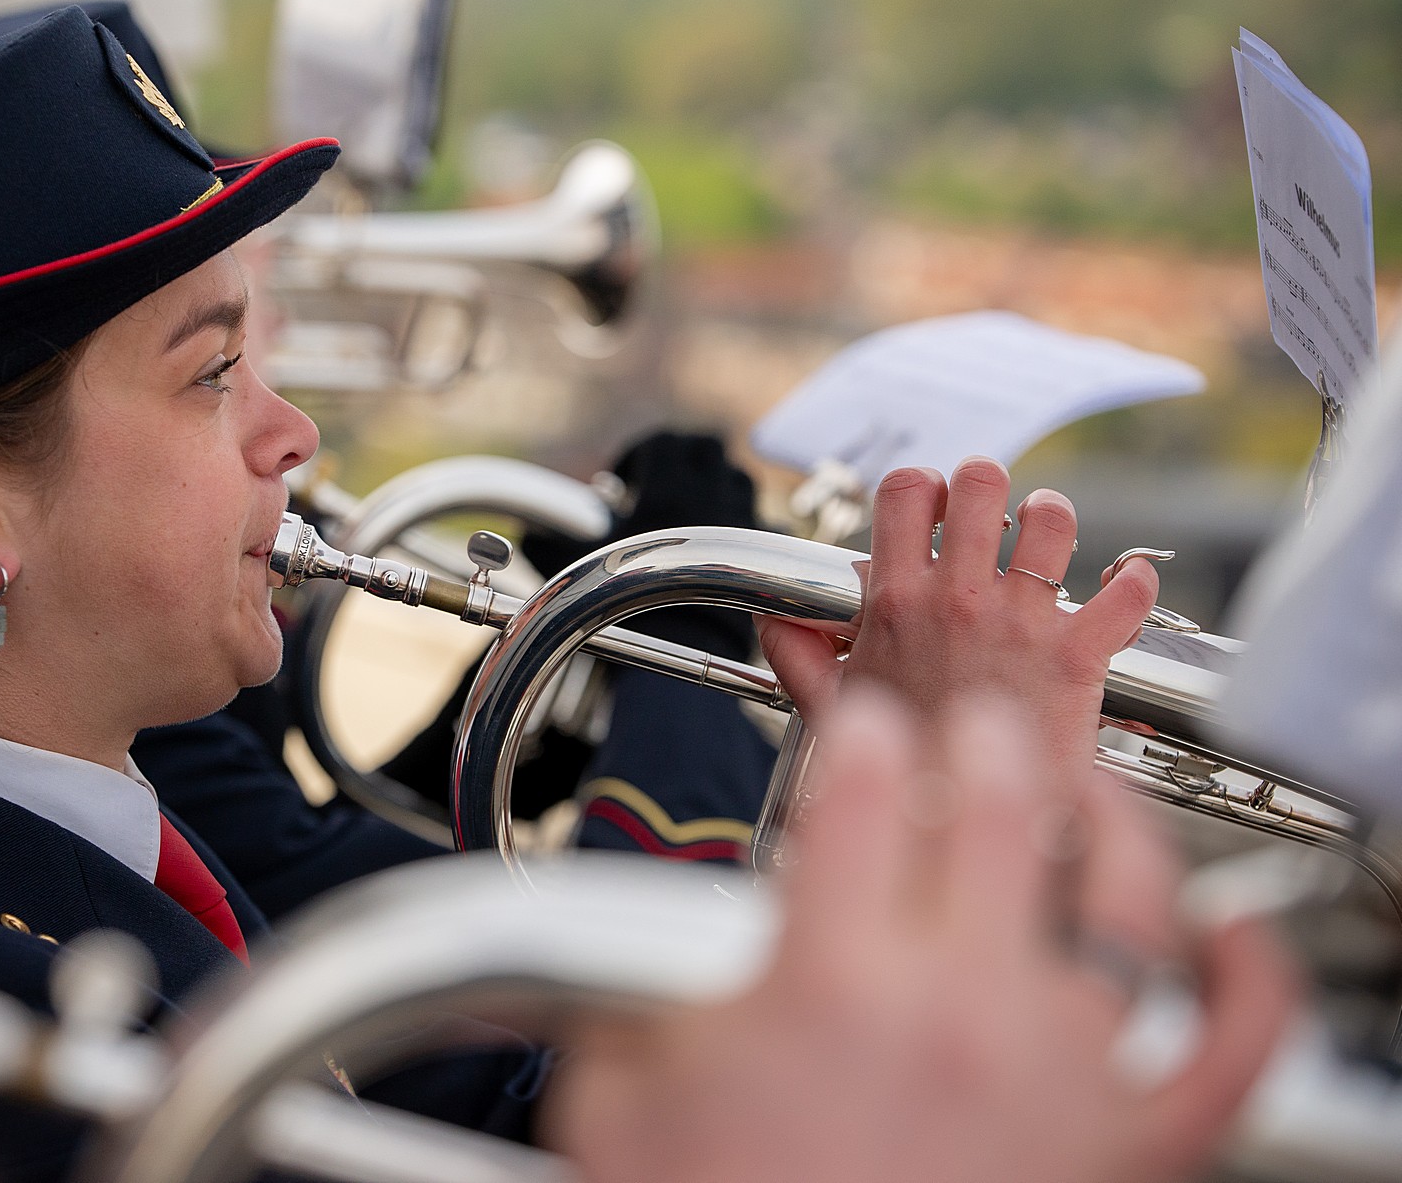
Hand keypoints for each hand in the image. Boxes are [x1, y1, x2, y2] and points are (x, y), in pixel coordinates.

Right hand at [544, 692, 1297, 1182]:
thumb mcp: (617, 1090)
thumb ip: (619, 988)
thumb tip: (621, 937)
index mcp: (832, 979)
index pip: (863, 787)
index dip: (862, 732)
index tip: (865, 725)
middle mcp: (960, 1008)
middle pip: (999, 808)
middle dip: (982, 743)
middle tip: (972, 731)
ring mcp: (1060, 1073)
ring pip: (1129, 901)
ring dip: (1109, 824)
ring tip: (1085, 792)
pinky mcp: (1129, 1147)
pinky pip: (1229, 1048)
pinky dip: (1248, 982)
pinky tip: (1228, 937)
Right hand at [759, 457, 1158, 790]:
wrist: (961, 827)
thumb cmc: (902, 767)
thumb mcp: (835, 707)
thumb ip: (800, 657)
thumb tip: (774, 623)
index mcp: (898, 604)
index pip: (904, 492)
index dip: (922, 487)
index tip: (931, 509)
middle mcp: (959, 600)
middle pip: (981, 483)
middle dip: (988, 487)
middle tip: (990, 517)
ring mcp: (1022, 623)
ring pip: (1053, 520)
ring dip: (1052, 520)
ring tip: (1045, 539)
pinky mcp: (1077, 654)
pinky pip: (1124, 593)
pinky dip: (1133, 582)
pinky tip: (1122, 583)